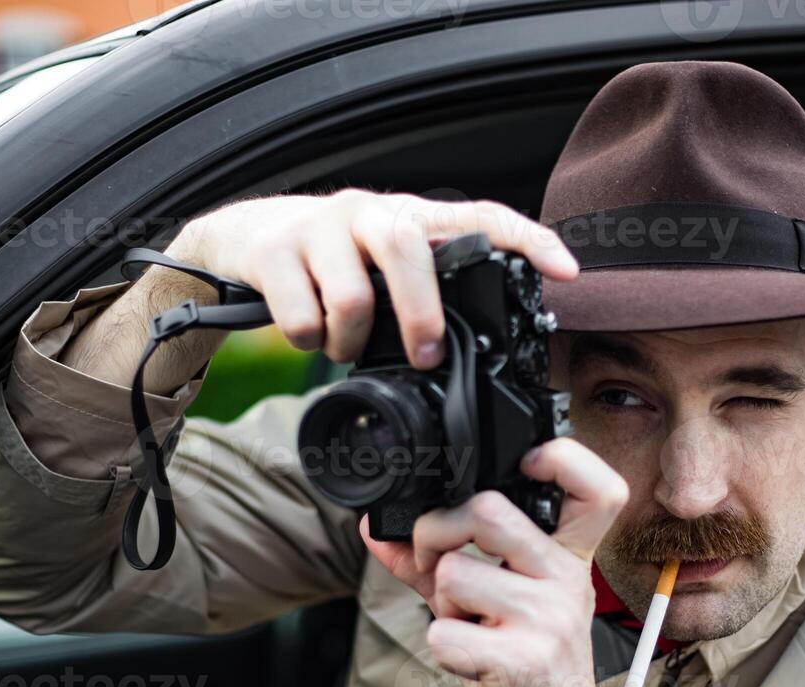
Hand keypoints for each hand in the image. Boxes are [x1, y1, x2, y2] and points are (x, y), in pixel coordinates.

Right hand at [177, 190, 578, 368]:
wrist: (240, 240)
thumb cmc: (329, 261)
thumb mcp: (383, 265)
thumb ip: (424, 286)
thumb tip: (483, 339)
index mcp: (407, 217)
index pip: (479, 215)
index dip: (525, 239)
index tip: (565, 271)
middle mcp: (367, 212)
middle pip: (407, 249)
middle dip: (421, 313)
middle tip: (425, 356)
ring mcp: (318, 228)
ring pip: (352, 296)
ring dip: (352, 341)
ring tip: (348, 346)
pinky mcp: (274, 253)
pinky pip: (301, 317)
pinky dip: (310, 342)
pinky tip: (309, 335)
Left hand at [361, 438, 629, 686]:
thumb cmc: (525, 666)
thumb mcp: (487, 604)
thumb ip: (434, 561)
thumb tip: (375, 529)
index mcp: (570, 558)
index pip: (599, 489)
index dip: (565, 458)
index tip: (529, 462)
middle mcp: (568, 581)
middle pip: (489, 511)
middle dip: (437, 534)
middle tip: (438, 567)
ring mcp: (550, 621)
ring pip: (454, 574)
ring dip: (441, 606)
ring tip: (469, 630)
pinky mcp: (524, 663)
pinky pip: (445, 632)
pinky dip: (441, 650)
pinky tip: (470, 663)